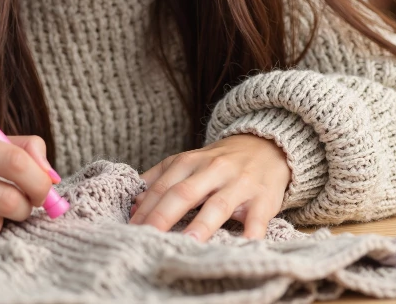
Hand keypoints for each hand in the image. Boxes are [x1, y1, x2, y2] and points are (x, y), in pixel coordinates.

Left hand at [128, 134, 290, 240]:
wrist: (266, 147)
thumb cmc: (219, 162)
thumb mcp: (187, 162)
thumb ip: (159, 179)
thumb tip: (134, 204)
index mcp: (190, 162)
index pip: (162, 187)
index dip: (145, 209)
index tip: (129, 229)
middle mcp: (213, 171)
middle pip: (184, 193)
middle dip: (163, 217)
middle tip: (147, 238)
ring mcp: (239, 185)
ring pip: (218, 206)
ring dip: (201, 225)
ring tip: (186, 243)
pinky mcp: (263, 200)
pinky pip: (257, 219)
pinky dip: (251, 234)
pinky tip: (242, 248)